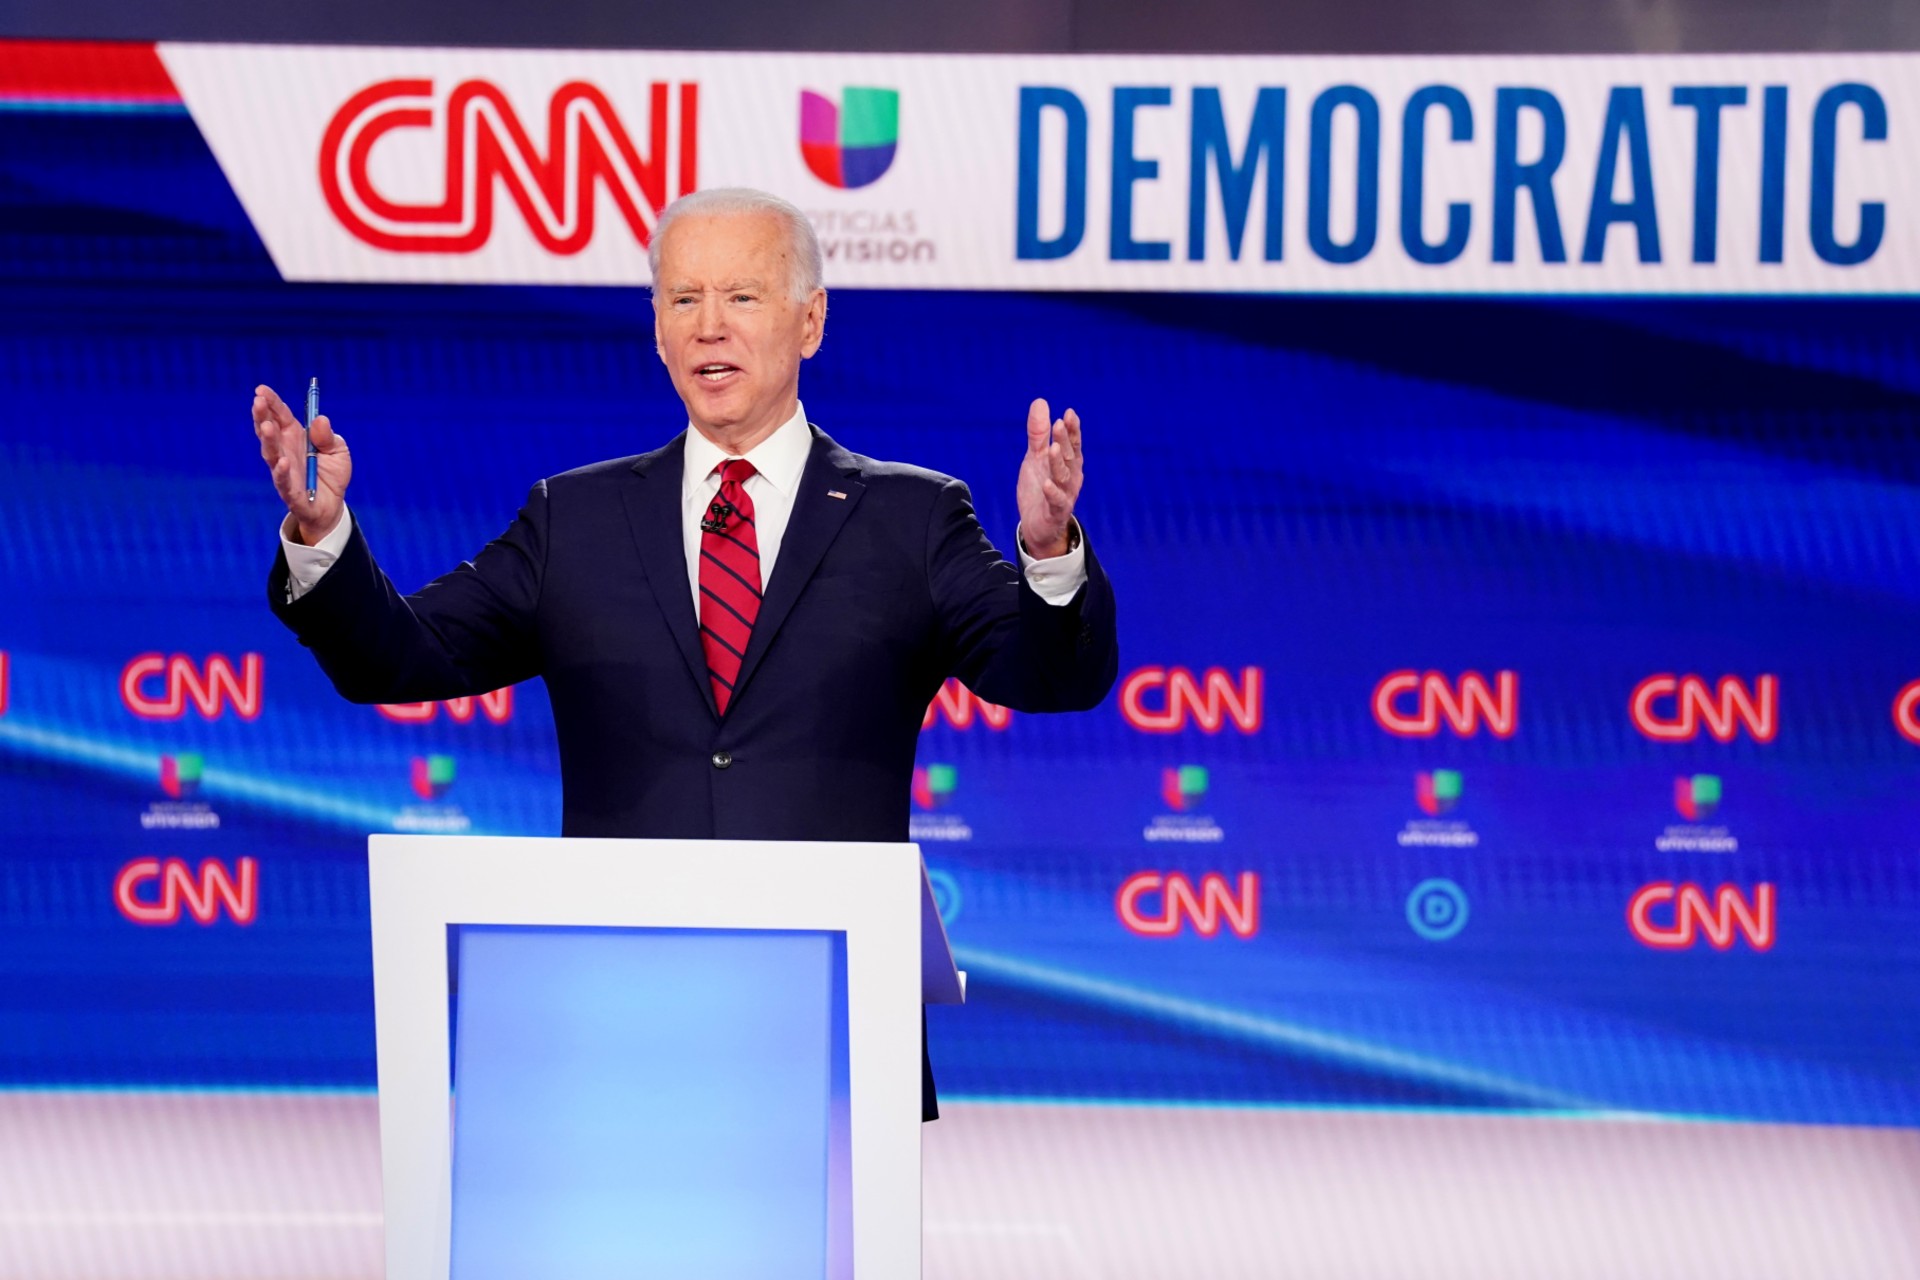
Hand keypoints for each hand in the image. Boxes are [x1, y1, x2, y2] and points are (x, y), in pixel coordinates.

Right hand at [254, 384, 350, 545]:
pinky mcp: (290, 492)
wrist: (333, 505)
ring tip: (266, 426)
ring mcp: (284, 471)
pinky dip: (282, 472)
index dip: (270, 402)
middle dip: (262, 416)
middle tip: (257, 401)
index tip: (261, 389)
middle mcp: (284, 451)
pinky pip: (283, 482)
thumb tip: (319, 420)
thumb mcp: (338, 450)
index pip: (279, 415)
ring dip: (268, 440)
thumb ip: (328, 436)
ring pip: (271, 454)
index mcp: (294, 437)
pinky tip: (282, 461)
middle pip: (269, 431)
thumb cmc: (331, 473)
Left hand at [1015, 398, 1081, 558]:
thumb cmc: (1040, 488)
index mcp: (1069, 464)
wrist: (1037, 525)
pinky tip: (1047, 484)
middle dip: (1065, 440)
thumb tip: (1041, 401)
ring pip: (1063, 478)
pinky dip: (1053, 493)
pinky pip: (1056, 502)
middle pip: (1070, 457)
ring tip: (1053, 448)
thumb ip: (1038, 433)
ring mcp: (1065, 495)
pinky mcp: (1055, 512)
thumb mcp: (1036, 458)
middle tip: (1059, 423)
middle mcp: (1071, 478)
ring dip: (1059, 463)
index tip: (1068, 413)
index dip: (1072, 429)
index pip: (1073, 444)